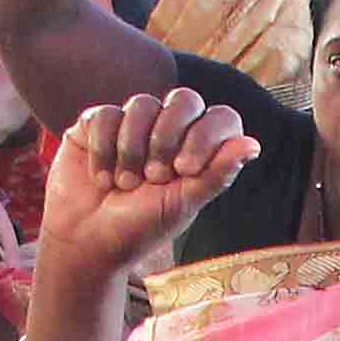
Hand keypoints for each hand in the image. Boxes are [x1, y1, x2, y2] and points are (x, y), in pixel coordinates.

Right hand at [36, 83, 260, 287]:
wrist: (86, 241)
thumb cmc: (139, 228)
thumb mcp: (182, 204)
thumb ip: (216, 174)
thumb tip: (253, 145)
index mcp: (197, 150)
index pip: (220, 118)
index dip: (205, 136)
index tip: (185, 170)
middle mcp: (167, 131)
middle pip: (183, 99)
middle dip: (168, 137)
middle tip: (155, 176)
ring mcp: (132, 124)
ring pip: (141, 104)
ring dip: (132, 148)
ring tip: (124, 184)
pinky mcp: (96, 124)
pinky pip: (106, 114)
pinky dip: (104, 149)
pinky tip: (101, 178)